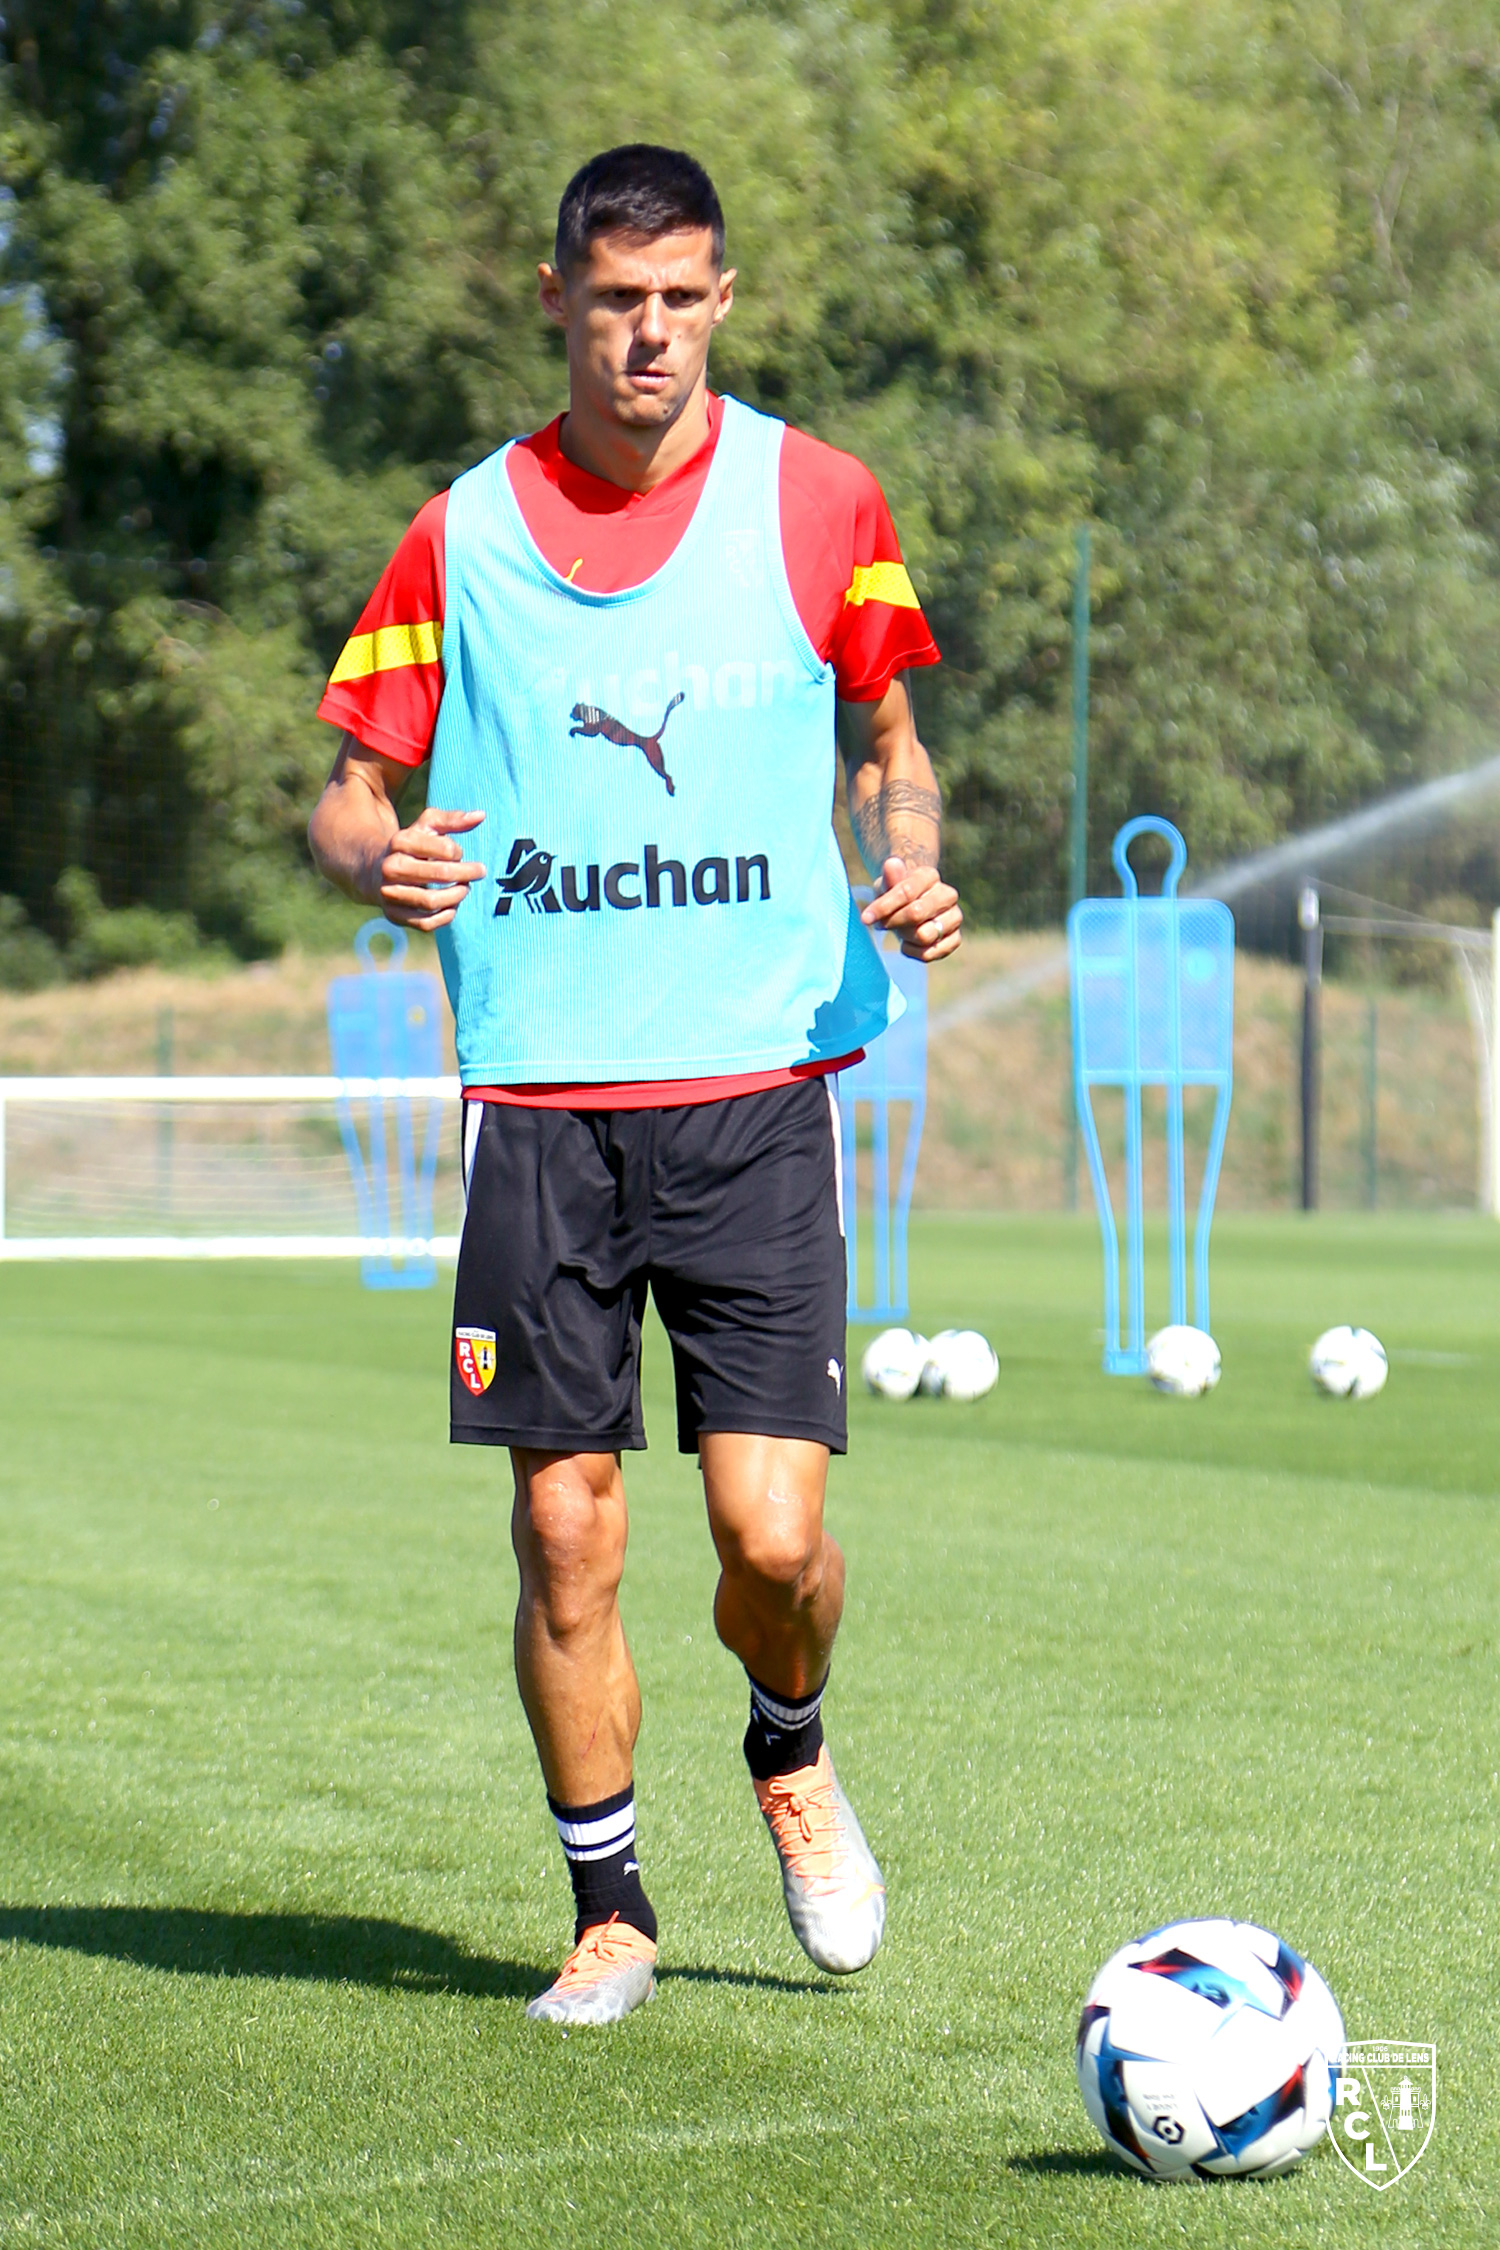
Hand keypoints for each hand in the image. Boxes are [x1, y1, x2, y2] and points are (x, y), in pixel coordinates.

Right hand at [372, 808, 485, 929]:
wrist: (373, 870)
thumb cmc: (410, 846)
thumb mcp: (426, 826)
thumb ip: (452, 820)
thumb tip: (481, 815)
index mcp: (400, 841)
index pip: (443, 849)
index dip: (458, 852)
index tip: (459, 853)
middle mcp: (391, 867)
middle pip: (440, 875)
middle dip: (466, 874)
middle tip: (479, 872)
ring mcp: (390, 893)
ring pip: (432, 901)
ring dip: (456, 896)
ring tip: (465, 889)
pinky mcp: (393, 915)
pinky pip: (425, 923)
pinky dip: (445, 917)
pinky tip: (452, 906)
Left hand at [860, 856, 962, 961]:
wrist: (911, 906)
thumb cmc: (895, 894)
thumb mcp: (887, 884)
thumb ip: (889, 877)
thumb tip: (891, 863)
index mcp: (929, 876)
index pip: (906, 892)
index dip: (884, 907)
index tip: (865, 918)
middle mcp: (947, 895)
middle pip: (916, 914)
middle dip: (894, 922)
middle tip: (883, 924)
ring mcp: (954, 917)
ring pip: (925, 935)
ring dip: (905, 937)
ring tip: (901, 930)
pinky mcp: (955, 939)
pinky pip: (931, 953)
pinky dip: (914, 952)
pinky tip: (908, 943)